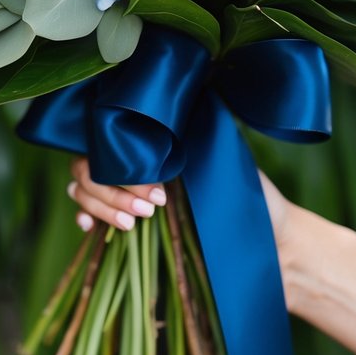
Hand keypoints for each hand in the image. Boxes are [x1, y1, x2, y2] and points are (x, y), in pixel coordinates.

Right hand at [67, 159, 290, 250]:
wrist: (271, 244)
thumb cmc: (252, 199)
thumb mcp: (227, 164)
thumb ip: (200, 143)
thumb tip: (186, 110)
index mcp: (158, 144)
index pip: (115, 140)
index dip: (124, 165)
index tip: (157, 190)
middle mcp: (136, 164)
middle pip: (94, 166)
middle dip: (115, 189)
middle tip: (150, 209)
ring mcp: (124, 191)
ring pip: (84, 188)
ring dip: (103, 205)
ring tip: (134, 224)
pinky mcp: (123, 221)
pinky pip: (87, 213)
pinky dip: (85, 217)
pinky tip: (91, 228)